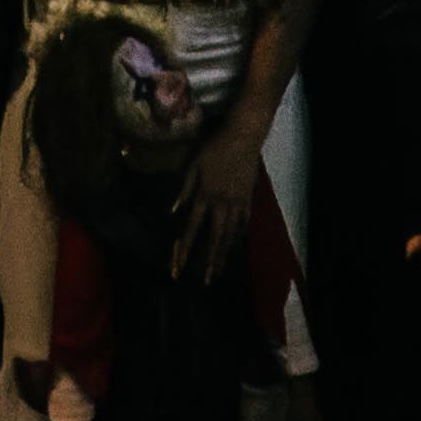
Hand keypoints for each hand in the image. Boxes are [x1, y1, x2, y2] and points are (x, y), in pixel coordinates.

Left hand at [169, 122, 271, 281]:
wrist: (243, 138)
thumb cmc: (214, 149)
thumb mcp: (192, 166)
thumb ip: (182, 191)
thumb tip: (171, 213)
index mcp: (205, 196)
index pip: (191, 229)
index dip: (184, 250)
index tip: (178, 267)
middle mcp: (222, 204)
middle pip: (214, 239)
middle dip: (208, 262)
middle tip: (206, 282)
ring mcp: (238, 204)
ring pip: (230, 236)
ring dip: (224, 255)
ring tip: (219, 272)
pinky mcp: (249, 201)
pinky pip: (243, 225)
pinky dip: (238, 239)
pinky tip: (234, 248)